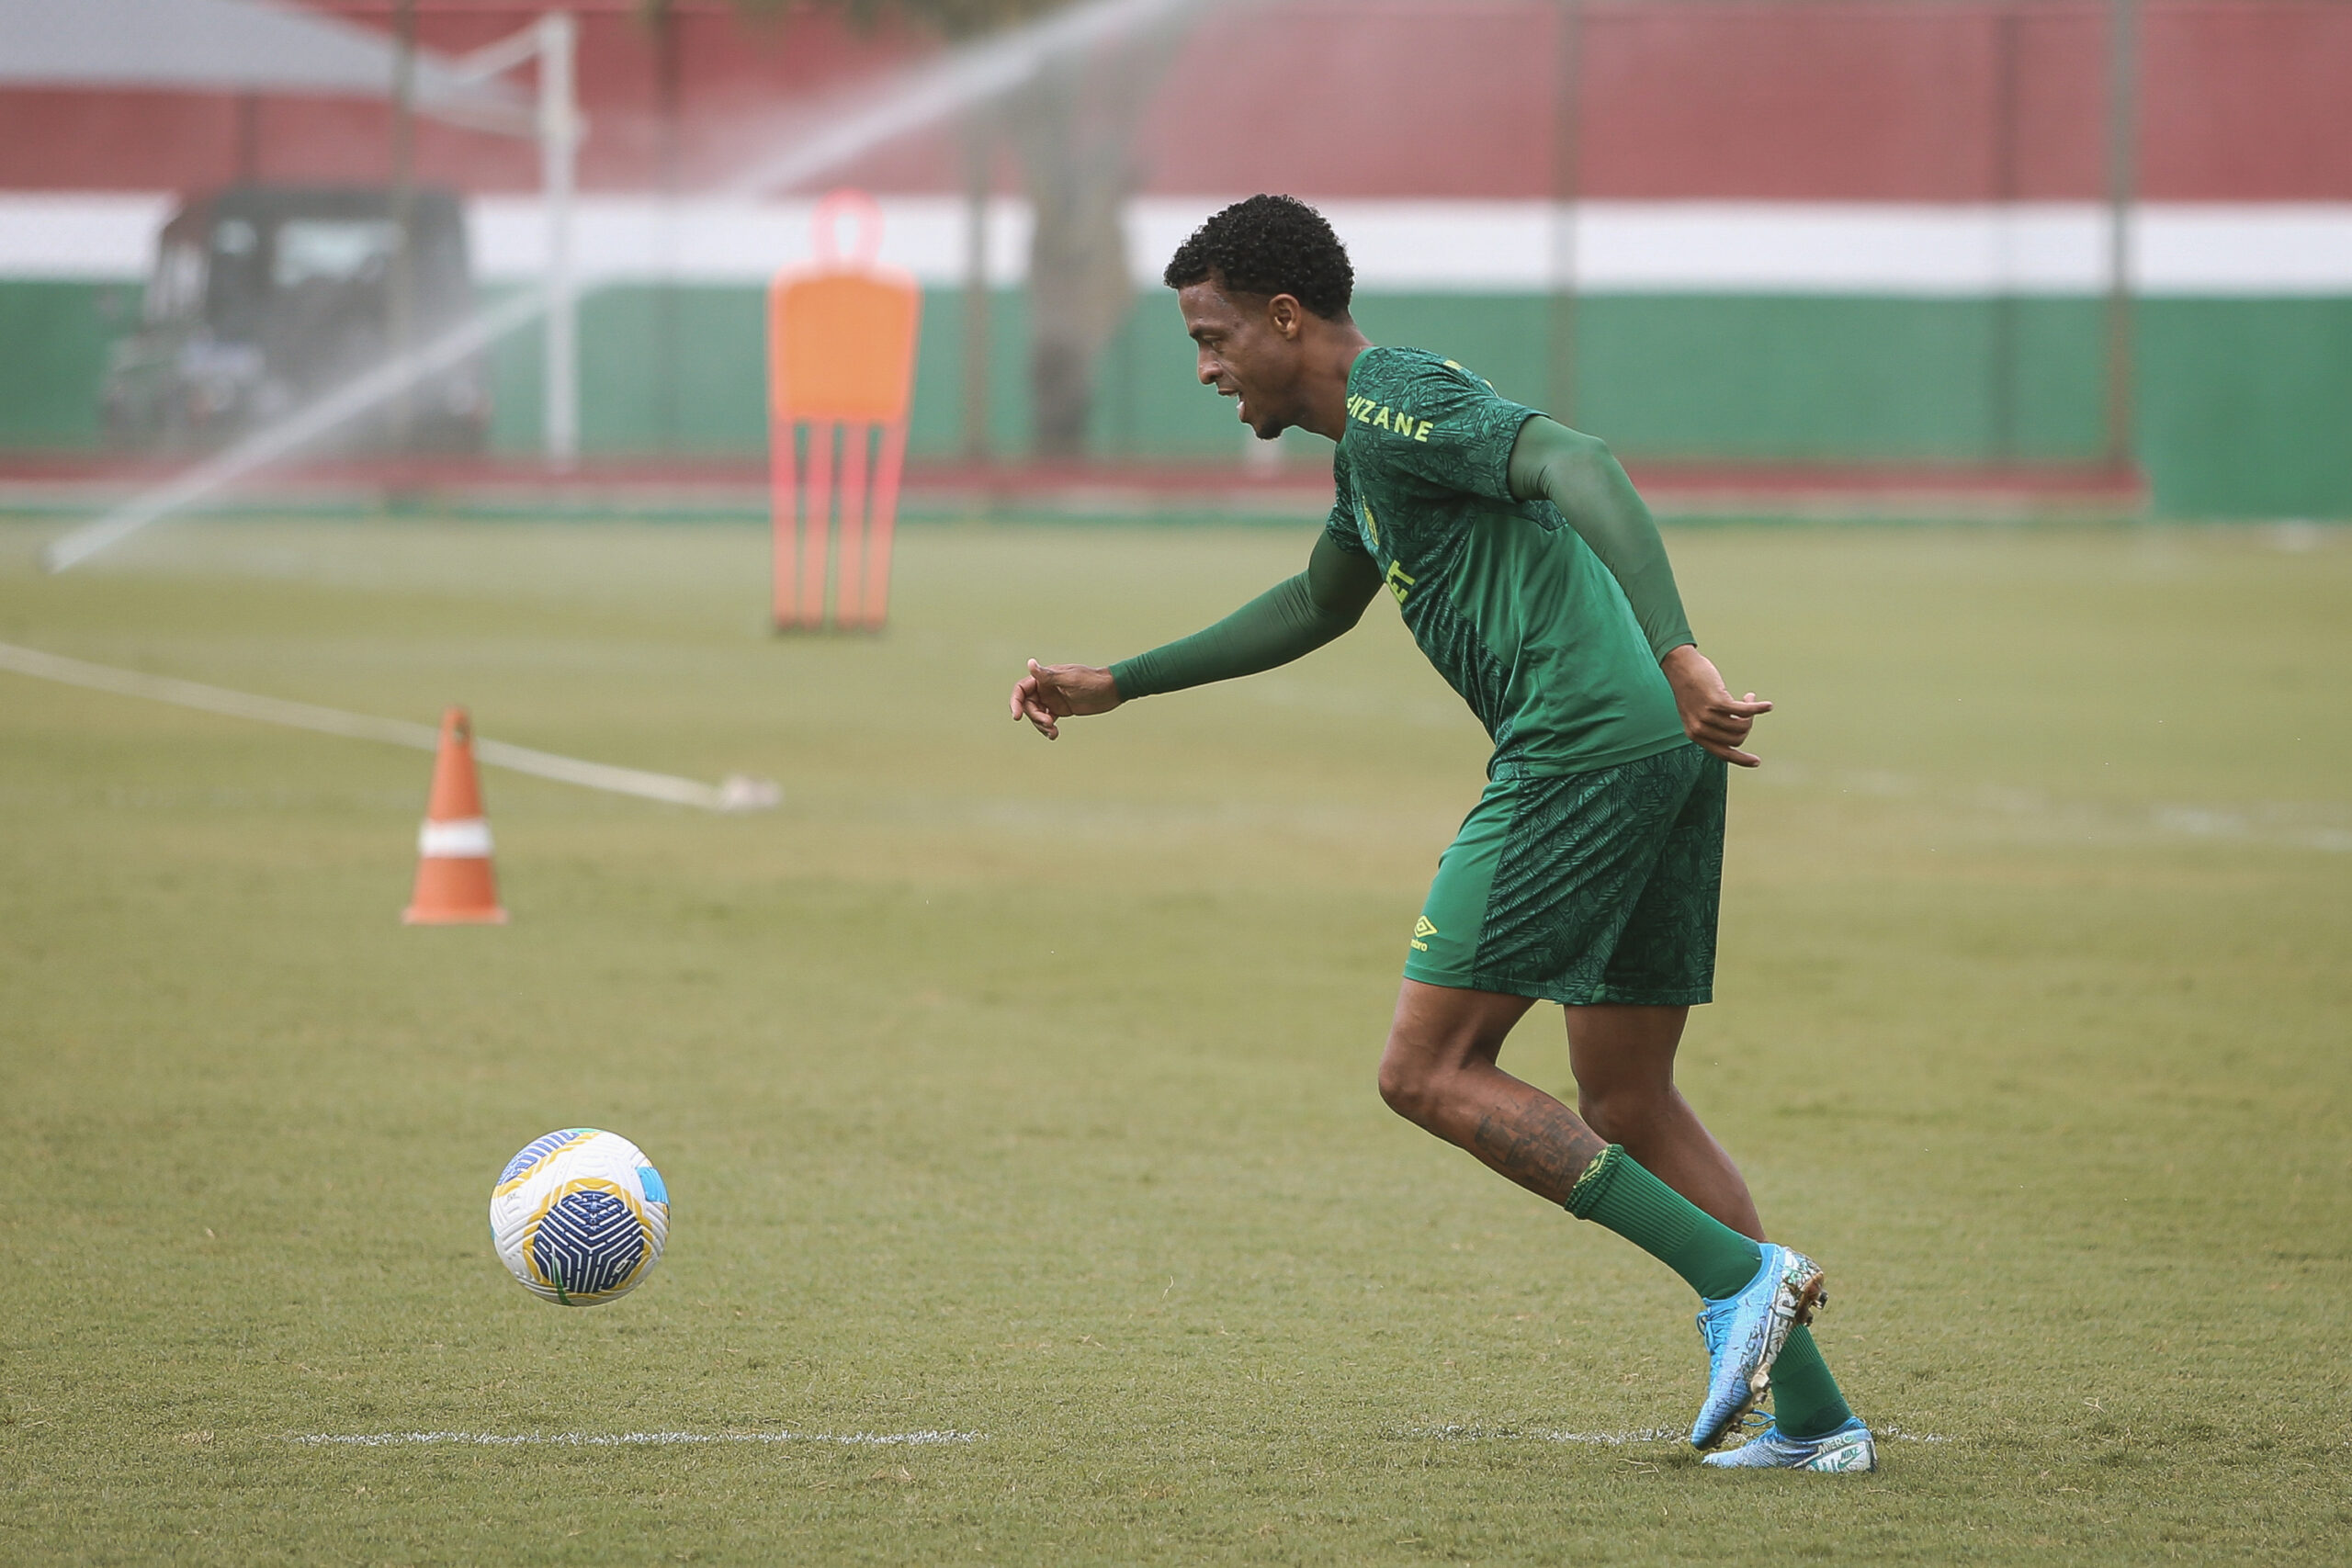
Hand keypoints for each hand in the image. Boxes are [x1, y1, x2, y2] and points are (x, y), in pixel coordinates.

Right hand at [1009, 659, 1120, 739]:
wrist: (1112, 690)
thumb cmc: (1092, 681)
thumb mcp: (1070, 679)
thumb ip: (1048, 675)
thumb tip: (1030, 663)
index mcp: (1045, 678)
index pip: (1021, 689)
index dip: (1015, 702)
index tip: (1017, 717)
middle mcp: (1046, 688)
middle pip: (1028, 706)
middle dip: (1035, 717)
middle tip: (1049, 724)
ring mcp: (1053, 700)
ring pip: (1037, 715)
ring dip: (1041, 726)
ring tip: (1053, 733)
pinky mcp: (1061, 710)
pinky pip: (1047, 721)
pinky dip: (1048, 729)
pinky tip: (1054, 735)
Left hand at [1661, 645, 1771, 766]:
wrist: (1680, 666)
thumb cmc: (1690, 688)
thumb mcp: (1694, 713)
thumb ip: (1709, 726)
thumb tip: (1735, 734)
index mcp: (1694, 735)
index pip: (1722, 754)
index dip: (1741, 759)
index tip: (1756, 762)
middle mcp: (1700, 728)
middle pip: (1736, 739)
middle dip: (1747, 726)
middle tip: (1746, 711)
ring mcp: (1708, 716)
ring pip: (1742, 727)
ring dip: (1751, 715)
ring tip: (1748, 699)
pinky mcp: (1717, 702)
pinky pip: (1745, 711)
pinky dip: (1759, 708)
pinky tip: (1767, 705)